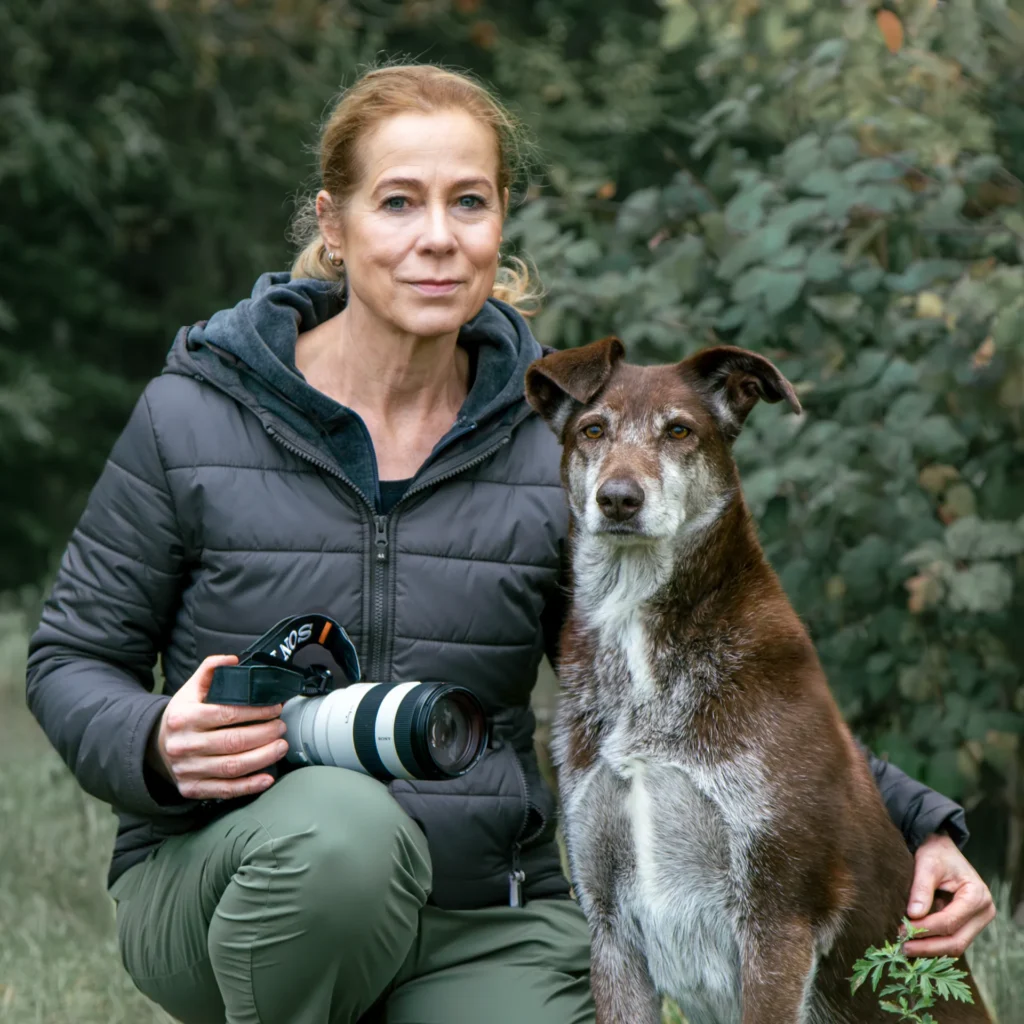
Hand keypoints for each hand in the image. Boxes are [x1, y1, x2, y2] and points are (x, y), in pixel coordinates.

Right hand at [147, 654, 289, 800]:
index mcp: (184, 717)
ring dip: (263, 758)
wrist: (156, 747)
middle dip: (265, 734)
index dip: (256, 712)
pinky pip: (225, 790)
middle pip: (233, 742)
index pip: (226, 713)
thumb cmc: (182, 716)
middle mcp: (184, 744)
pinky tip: (267, 777)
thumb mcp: (190, 690)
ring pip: (232, 767)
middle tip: (281, 727)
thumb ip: (210, 670)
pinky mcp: (192, 788)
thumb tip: (231, 659)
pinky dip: (249, 786)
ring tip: (281, 747)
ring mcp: (187, 769)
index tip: (275, 708)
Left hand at [902, 832, 995, 957]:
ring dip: (931, 949)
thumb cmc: (935, 853)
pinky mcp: (969, 925)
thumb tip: (913, 915)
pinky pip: (952, 940)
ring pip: (956, 945)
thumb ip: (921, 889)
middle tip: (903, 948)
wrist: (941, 850)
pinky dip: (934, 944)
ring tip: (906, 948)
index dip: (926, 929)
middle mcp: (984, 912)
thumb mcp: (926, 865)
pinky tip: (915, 944)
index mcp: (977, 895)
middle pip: (957, 940)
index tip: (903, 930)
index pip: (950, 921)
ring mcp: (978, 921)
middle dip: (929, 947)